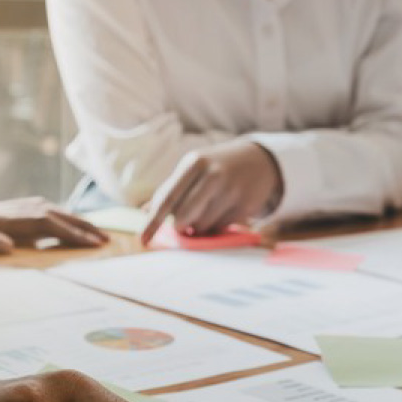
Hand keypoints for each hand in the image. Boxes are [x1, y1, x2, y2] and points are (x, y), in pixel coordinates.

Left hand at [0, 193, 108, 254]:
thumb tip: (8, 248)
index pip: (43, 226)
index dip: (71, 234)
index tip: (96, 244)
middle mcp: (2, 212)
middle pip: (51, 215)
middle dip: (80, 227)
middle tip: (106, 240)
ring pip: (44, 211)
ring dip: (69, 220)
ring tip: (90, 231)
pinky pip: (32, 211)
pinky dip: (52, 216)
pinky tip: (55, 220)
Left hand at [141, 141, 282, 243]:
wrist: (259, 161)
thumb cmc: (215, 168)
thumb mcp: (192, 170)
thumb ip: (169, 190)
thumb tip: (143, 212)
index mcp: (193, 163)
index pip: (167, 198)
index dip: (153, 222)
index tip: (142, 240)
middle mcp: (213, 174)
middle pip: (183, 217)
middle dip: (180, 225)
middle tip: (185, 222)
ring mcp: (231, 190)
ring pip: (201, 226)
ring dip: (199, 226)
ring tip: (208, 210)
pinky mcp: (245, 205)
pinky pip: (220, 228)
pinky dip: (216, 225)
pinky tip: (222, 210)